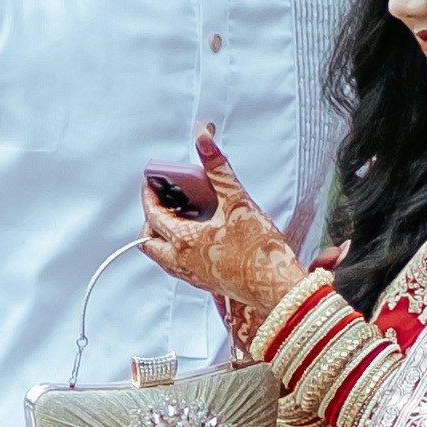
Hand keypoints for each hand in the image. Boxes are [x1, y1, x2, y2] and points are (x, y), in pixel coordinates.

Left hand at [130, 130, 302, 334]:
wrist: (279, 288)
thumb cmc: (260, 249)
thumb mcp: (238, 201)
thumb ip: (217, 168)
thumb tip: (203, 138)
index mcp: (184, 241)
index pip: (152, 215)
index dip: (149, 194)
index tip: (152, 181)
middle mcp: (181, 262)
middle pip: (148, 241)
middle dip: (151, 219)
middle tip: (165, 200)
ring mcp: (192, 276)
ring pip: (161, 256)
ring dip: (164, 235)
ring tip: (184, 215)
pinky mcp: (205, 283)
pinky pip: (178, 265)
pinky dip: (178, 248)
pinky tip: (202, 234)